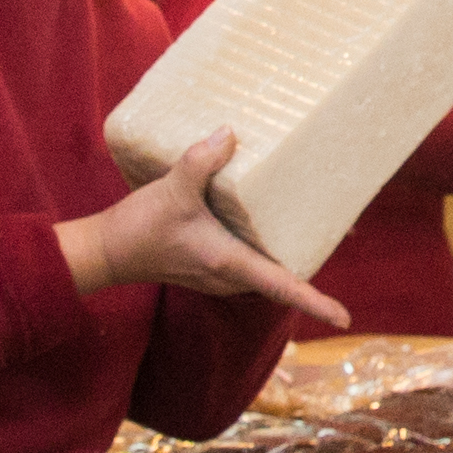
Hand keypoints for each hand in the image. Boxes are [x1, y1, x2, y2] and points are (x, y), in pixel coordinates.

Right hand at [62, 131, 354, 333]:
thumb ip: (201, 160)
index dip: (316, 303)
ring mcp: (220, 274)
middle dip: (310, 257)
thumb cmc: (139, 229)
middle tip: (346, 228)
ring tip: (316, 219)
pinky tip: (266, 217)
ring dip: (286, 250)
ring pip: (266, 266)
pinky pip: (249, 258)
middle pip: (283, 276)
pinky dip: (264, 242)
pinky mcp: (210, 264)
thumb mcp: (172, 189)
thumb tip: (230, 134)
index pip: (282, 289)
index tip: (344, 318)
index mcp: (229, 263)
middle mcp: (230, 276)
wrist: (106, 251)